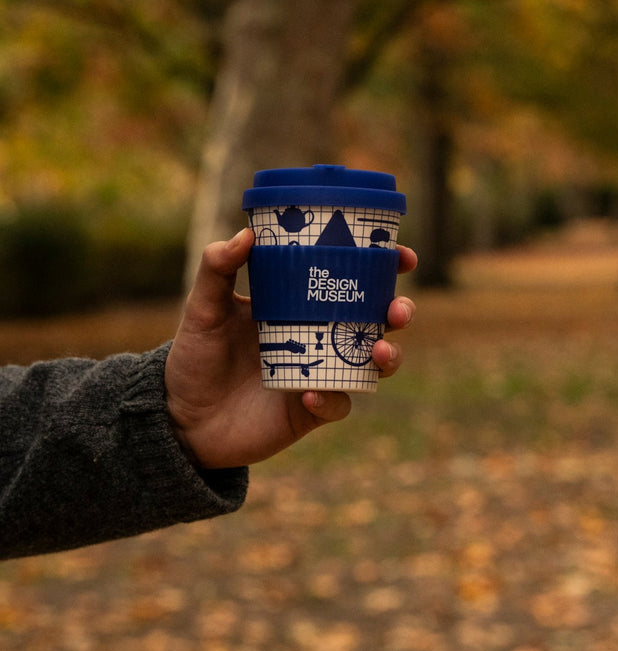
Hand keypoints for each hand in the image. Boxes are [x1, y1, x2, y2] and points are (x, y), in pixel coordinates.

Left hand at [165, 228, 416, 468]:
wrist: (182, 417)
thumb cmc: (197, 357)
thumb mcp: (204, 308)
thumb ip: (217, 269)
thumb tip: (245, 233)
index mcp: (304, 304)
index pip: (354, 280)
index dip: (386, 268)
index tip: (402, 256)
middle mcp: (321, 336)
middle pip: (378, 320)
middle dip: (400, 310)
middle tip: (398, 309)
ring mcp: (321, 373)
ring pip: (374, 363)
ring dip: (388, 355)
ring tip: (378, 350)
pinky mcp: (311, 410)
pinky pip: (337, 404)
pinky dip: (331, 398)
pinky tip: (309, 392)